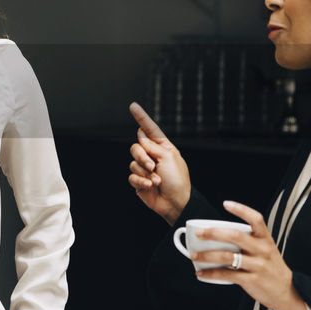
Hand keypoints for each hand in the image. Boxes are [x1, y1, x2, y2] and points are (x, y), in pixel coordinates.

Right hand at [127, 102, 191, 224]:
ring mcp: (145, 169)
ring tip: (156, 180)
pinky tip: (150, 186)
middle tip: (152, 166)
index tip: (133, 106)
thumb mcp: (168, 157)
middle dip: (142, 156)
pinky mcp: (139, 181)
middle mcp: (153, 156)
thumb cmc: (178, 180)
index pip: (150, 129)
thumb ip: (152, 145)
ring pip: (133, 163)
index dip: (141, 117)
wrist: (176, 203)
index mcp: (163, 148)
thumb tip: (140, 135)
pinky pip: (131, 176)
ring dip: (144, 172)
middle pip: (136, 147)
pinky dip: (140, 181)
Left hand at [194, 200, 310, 309]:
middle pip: (236, 236)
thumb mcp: (265, 251)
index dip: (241, 210)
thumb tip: (217, 238)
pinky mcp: (252, 280)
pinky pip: (227, 274)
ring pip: (228, 256)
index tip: (226, 204)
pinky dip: (211, 273)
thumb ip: (247, 243)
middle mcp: (262, 250)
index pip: (256, 219)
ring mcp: (257, 265)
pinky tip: (202, 273)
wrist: (289, 292)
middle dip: (213, 233)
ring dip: (207, 255)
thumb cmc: (272, 269)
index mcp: (265, 239)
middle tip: (199, 233)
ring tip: (194, 255)